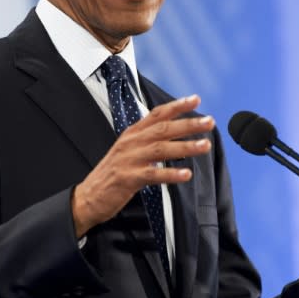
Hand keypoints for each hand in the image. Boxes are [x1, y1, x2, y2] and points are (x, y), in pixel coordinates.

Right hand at [71, 95, 213, 236]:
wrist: (88, 197)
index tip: (196, 100)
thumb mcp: (129, 150)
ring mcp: (129, 160)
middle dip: (189, 124)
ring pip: (161, 149)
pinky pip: (153, 175)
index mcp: (132, 133)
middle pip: (164, 129)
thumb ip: (149, 140)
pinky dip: (171, 174)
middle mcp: (131, 143)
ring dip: (186, 147)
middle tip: (209, 122)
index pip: (157, 114)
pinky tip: (186, 174)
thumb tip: (175, 134)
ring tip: (206, 146)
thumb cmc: (113, 173)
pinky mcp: (128, 178)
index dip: (177, 106)